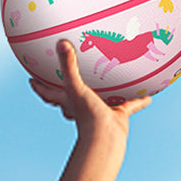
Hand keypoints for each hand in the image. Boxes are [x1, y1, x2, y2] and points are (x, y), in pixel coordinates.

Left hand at [30, 39, 150, 129]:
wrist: (107, 137)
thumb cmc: (87, 114)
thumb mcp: (75, 86)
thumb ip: (68, 65)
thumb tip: (60, 43)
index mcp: (69, 101)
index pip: (49, 93)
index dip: (39, 87)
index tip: (31, 79)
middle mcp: (83, 106)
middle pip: (73, 97)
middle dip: (72, 88)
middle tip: (73, 73)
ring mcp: (101, 111)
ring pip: (103, 99)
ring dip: (108, 93)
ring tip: (115, 79)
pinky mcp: (119, 115)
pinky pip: (131, 105)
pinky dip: (139, 101)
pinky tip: (149, 95)